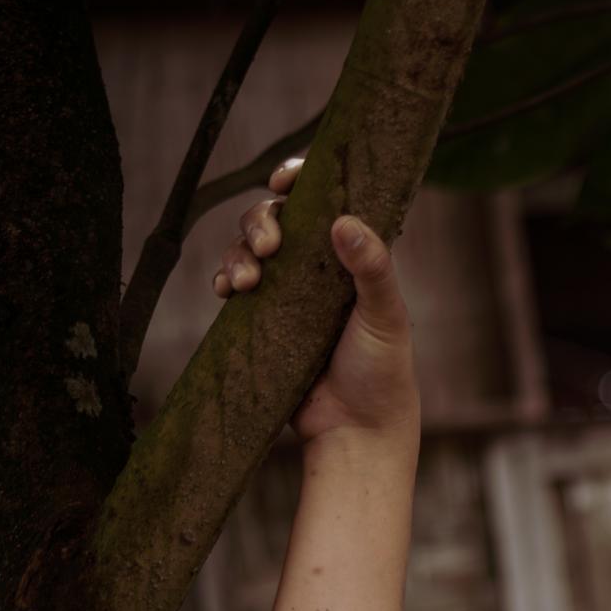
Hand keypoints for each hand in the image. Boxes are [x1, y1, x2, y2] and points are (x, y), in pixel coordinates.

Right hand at [212, 158, 419, 444]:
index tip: (283, 180)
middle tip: (270, 247)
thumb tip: (343, 221)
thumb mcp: (385, 316)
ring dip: (238, 252)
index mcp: (353, 259)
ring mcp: (289, 294)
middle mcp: (319, 270)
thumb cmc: (382, 373)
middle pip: (275, 219)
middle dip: (261, 221)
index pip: (324, 204)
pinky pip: (235, 285)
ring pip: (249, 249)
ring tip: (245, 281)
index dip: (299, 182)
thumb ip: (372, 269)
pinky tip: (226, 290)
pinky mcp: (264, 320)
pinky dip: (225, 278)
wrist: (356, 431)